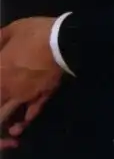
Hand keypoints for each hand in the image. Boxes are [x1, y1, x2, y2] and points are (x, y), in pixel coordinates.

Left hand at [0, 17, 62, 148]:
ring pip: (6, 115)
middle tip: (0, 115)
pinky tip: (22, 124)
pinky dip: (25, 120)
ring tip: (6, 129)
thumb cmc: (34, 34)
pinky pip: (31, 113)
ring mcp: (23, 95)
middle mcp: (5, 88)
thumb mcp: (12, 30)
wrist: (63, 42)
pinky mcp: (41, 96)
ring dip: (4, 123)